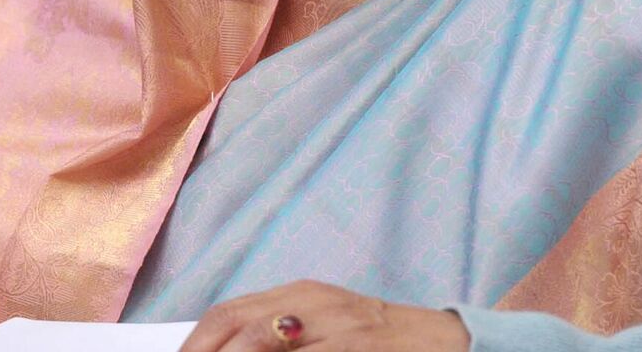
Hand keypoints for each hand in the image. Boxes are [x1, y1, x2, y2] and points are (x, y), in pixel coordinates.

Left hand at [178, 280, 469, 351]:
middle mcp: (314, 303)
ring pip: (261, 342)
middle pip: (237, 325)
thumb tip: (225, 350)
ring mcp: (337, 326)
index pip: (228, 313)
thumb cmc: (379, 343)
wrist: (443, 341)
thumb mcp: (327, 328)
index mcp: (300, 295)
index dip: (197, 342)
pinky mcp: (358, 347)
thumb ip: (281, 337)